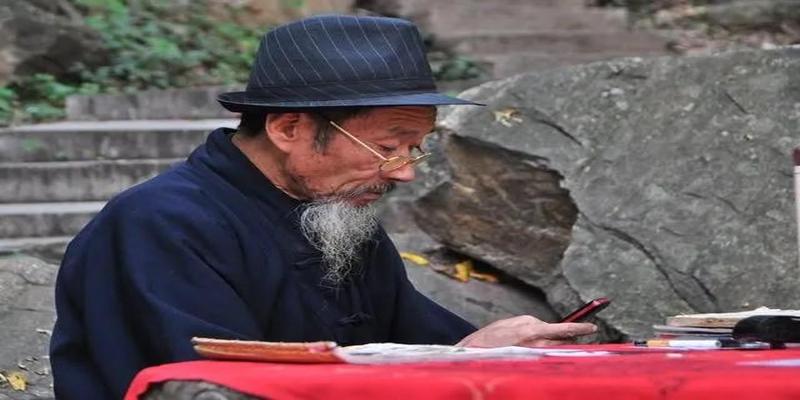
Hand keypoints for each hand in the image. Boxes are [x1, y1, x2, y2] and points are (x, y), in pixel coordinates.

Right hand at [455, 315, 596, 347]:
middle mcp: (537, 345)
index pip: (565, 329)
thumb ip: (533, 323)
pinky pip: (545, 358)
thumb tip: (548, 328)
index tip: (593, 328)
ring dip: (557, 346)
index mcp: (533, 330)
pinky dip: (547, 354)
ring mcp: (534, 357)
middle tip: (574, 335)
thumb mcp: (514, 322)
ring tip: (546, 343)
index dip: (581, 328)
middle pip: (564, 342)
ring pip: (555, 351)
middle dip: (570, 338)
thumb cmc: (493, 335)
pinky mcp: (529, 364)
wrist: (475, 352)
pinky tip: (541, 352)